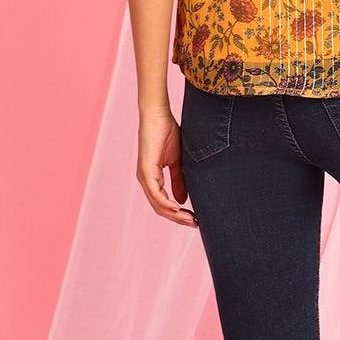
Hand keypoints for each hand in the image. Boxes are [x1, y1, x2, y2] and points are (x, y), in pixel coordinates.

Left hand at [137, 107, 198, 226]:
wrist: (159, 115)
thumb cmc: (167, 133)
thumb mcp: (178, 162)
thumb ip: (179, 181)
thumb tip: (182, 201)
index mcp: (152, 178)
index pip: (164, 203)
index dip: (178, 214)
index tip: (194, 219)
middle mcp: (146, 180)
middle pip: (160, 208)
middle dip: (178, 218)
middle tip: (195, 224)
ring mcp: (144, 176)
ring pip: (157, 204)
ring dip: (174, 214)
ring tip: (190, 220)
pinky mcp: (145, 170)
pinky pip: (155, 193)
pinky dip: (166, 203)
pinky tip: (178, 208)